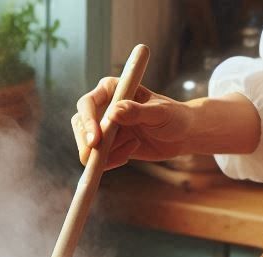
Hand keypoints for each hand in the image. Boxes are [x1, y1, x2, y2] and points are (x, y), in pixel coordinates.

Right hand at [71, 77, 194, 169]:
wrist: (182, 134)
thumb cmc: (173, 116)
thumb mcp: (159, 112)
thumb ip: (137, 111)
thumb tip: (114, 113)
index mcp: (112, 90)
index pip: (88, 104)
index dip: (87, 121)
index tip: (96, 139)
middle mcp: (104, 107)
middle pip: (80, 126)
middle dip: (87, 143)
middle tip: (100, 157)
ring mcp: (105, 127)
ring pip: (86, 144)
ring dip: (104, 152)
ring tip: (133, 145)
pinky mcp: (110, 145)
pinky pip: (99, 158)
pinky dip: (111, 160)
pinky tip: (131, 150)